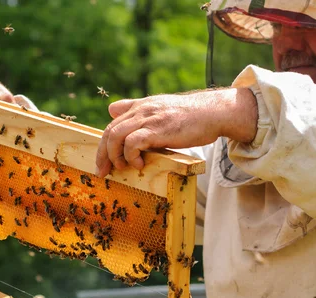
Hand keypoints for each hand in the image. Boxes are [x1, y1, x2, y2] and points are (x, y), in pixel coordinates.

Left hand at [95, 87, 257, 176]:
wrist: (213, 112)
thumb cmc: (190, 114)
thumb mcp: (160, 107)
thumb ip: (135, 108)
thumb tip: (112, 109)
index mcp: (139, 107)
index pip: (112, 124)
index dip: (103, 144)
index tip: (102, 162)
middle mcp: (141, 110)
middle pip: (109, 132)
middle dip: (102, 154)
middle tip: (102, 172)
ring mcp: (148, 119)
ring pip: (116, 136)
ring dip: (115, 156)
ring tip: (123, 168)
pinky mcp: (158, 129)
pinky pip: (133, 142)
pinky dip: (131, 155)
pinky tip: (140, 164)